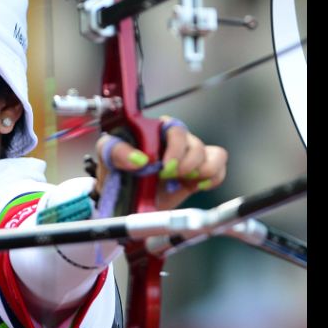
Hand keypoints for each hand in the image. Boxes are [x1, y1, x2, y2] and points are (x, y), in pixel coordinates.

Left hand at [95, 116, 227, 210]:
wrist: (125, 200)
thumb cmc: (117, 173)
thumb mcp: (108, 158)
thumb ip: (118, 151)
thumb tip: (138, 159)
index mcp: (154, 131)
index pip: (173, 127)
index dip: (175, 147)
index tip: (165, 166)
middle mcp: (173, 141)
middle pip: (194, 142)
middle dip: (186, 162)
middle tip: (171, 175)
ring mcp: (188, 156)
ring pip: (211, 153)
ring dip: (201, 169)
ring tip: (183, 180)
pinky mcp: (199, 172)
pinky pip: (219, 165)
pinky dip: (214, 176)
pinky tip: (199, 184)